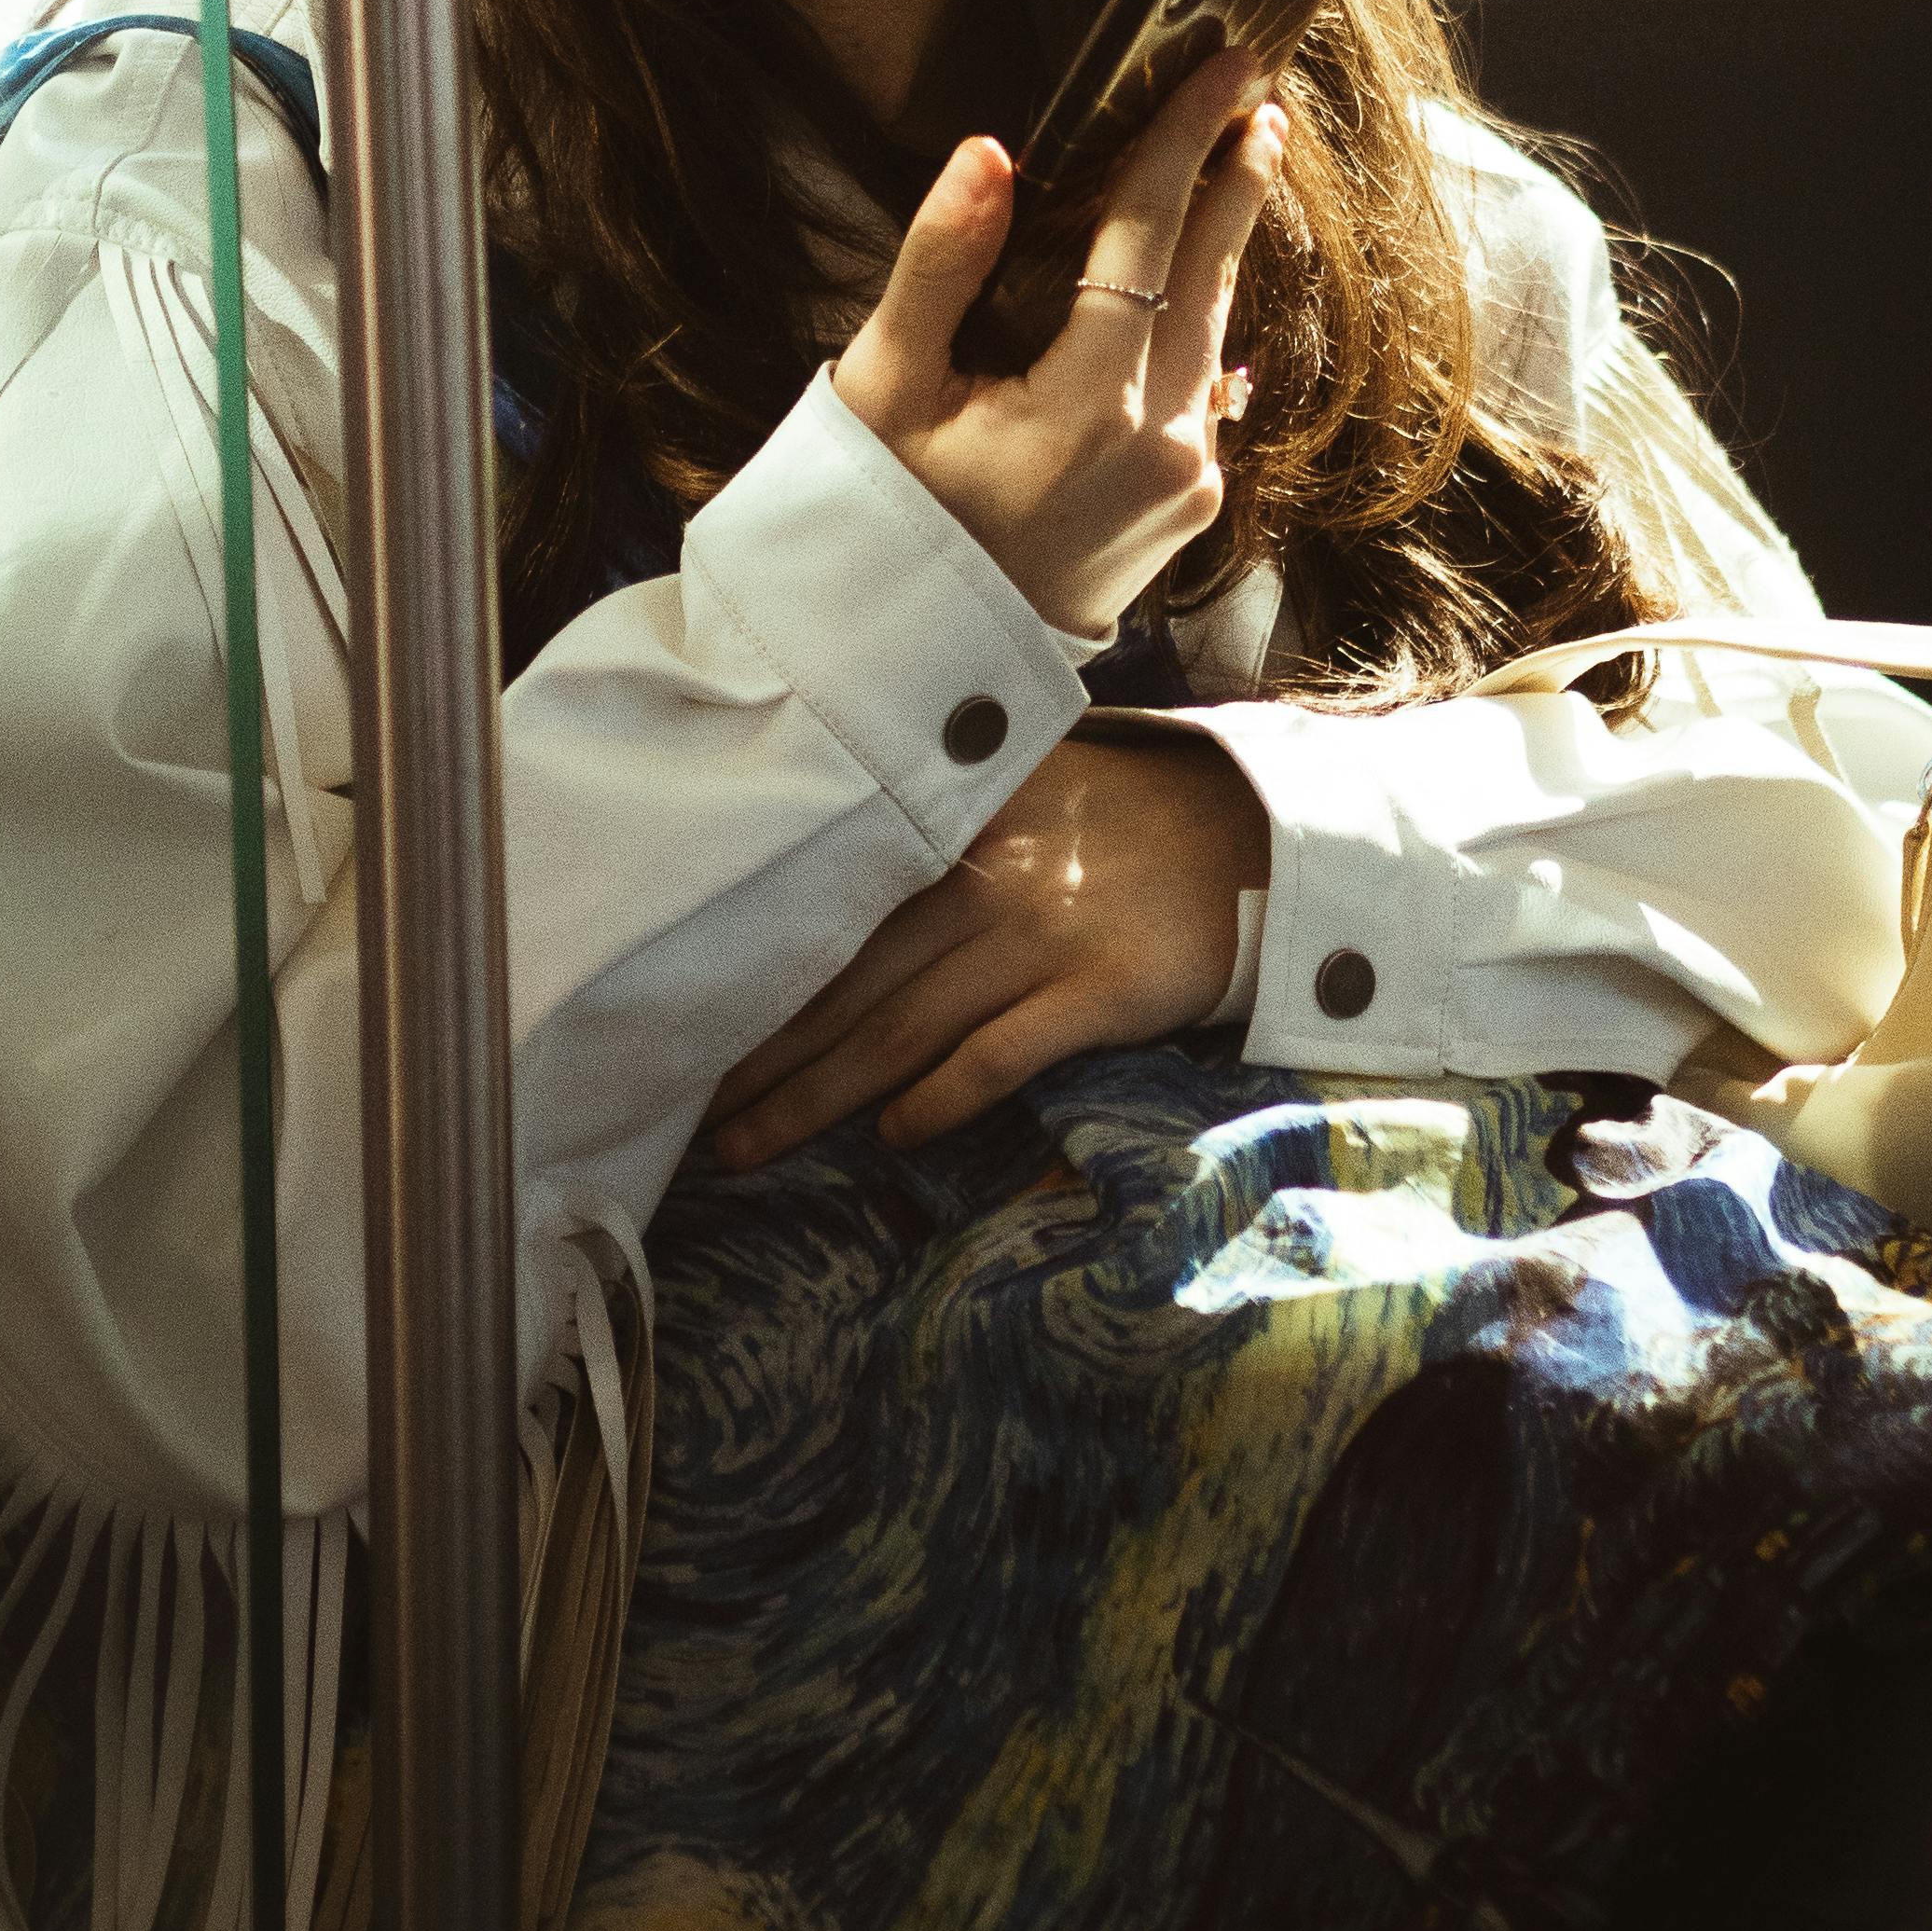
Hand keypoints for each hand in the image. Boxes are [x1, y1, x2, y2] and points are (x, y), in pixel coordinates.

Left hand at [708, 728, 1271, 1165]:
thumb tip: (817, 869)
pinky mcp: (1098, 991)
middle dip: (761, 1057)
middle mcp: (982, 879)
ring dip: (816, 1095)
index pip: (830, 911)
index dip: (755, 977)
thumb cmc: (1116, 817)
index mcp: (951, 824)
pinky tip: (891, 1135)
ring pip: (901, 1028)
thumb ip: (930, 817)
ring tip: (748, 1146)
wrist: (1246, 839)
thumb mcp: (1017, 785)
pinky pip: (999, 1054)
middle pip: (847, 982)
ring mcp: (1040, 937)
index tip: (685, 1024)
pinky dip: (940, 1096)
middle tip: (685, 1113)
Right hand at [833, 51, 1285, 643]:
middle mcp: (1159, 444)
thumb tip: (990, 153)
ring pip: (1214, 333)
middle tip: (1257, 96)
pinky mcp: (1189, 508)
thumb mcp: (887, 388)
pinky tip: (1196, 283)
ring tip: (1236, 167)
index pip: (1146, 239)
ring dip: (1222, 246)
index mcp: (1085, 408)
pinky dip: (1201, 323)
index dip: (1182, 142)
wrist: (916, 665)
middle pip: (1207, 278)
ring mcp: (1185, 483)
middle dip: (1233, 180)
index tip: (1222, 70)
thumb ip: (940, 264)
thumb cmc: (883, 519)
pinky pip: (1208, 390)